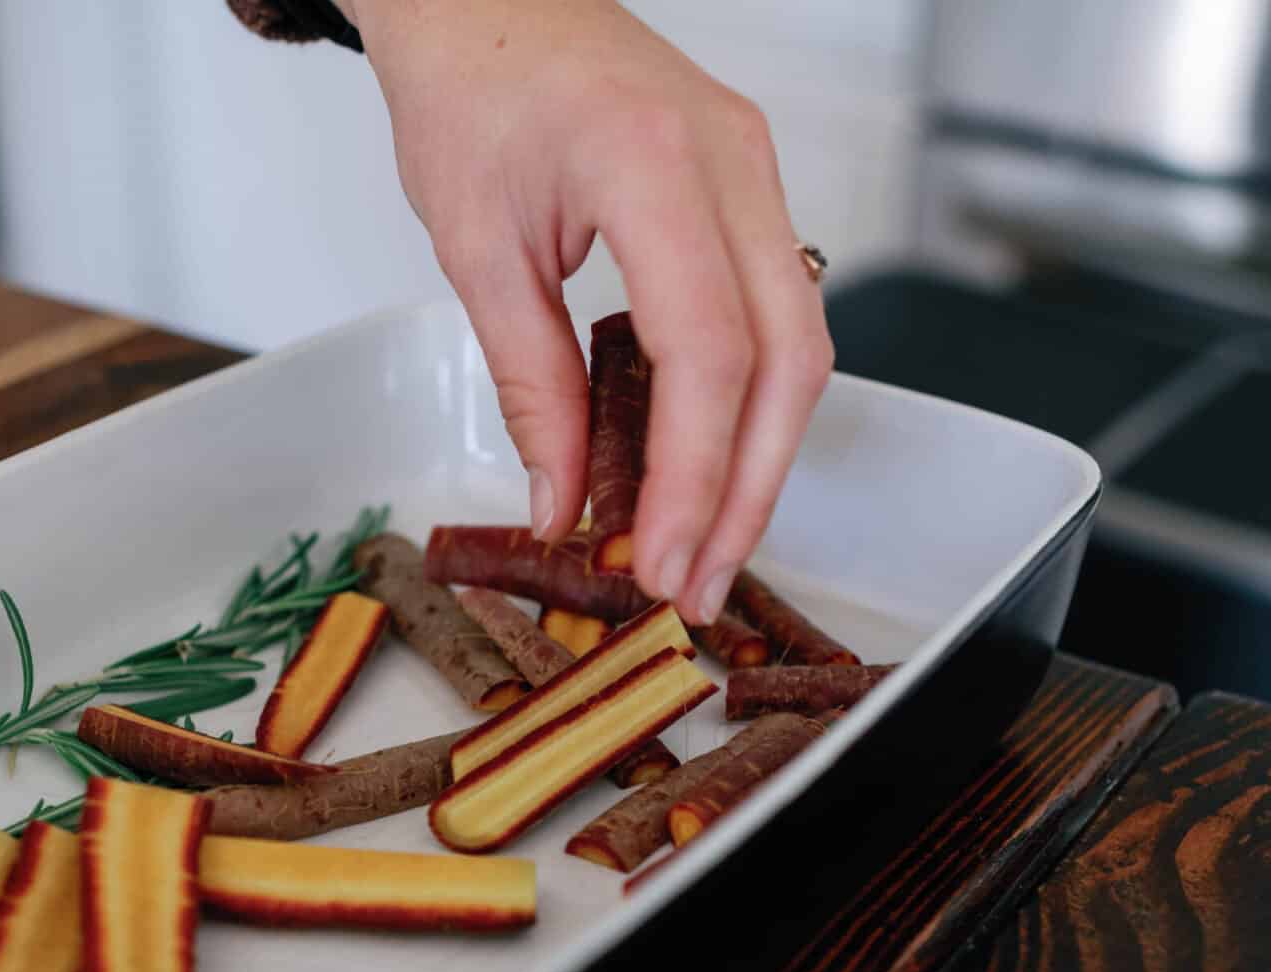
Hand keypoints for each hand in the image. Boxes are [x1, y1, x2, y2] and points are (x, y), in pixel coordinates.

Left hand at [349, 0, 833, 624]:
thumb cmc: (468, 88)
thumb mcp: (476, 247)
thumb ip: (530, 382)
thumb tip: (564, 501)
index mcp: (652, 162)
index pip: (706, 351)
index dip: (691, 474)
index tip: (657, 559)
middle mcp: (732, 162)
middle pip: (786, 362)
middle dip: (745, 492)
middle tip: (694, 585)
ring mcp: (757, 170)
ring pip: (802, 346)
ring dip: (760, 460)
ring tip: (704, 549)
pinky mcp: (754, 188)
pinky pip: (779, 313)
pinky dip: (750, 402)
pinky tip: (710, 466)